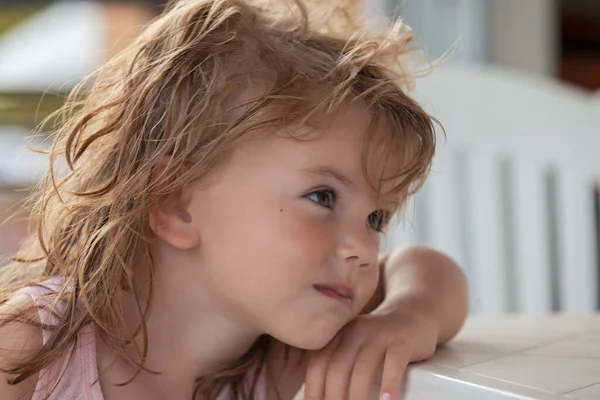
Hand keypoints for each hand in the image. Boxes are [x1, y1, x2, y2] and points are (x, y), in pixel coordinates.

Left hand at [303, 307, 438, 399]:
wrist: (414, 313)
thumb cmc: (379, 339)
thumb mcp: (354, 345)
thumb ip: (338, 363)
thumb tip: (320, 396)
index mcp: (340, 334)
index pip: (319, 362)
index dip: (313, 387)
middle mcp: (356, 332)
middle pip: (338, 367)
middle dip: (333, 396)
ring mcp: (380, 335)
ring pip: (363, 368)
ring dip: (357, 396)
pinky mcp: (403, 341)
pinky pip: (394, 363)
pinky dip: (389, 384)